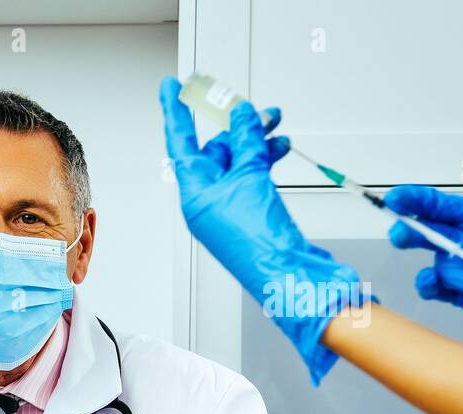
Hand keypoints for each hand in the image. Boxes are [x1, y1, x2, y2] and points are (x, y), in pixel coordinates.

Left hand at [159, 76, 365, 384]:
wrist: (291, 276)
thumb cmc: (262, 243)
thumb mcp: (251, 180)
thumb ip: (246, 143)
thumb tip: (242, 116)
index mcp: (195, 197)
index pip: (180, 146)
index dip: (176, 114)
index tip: (171, 88)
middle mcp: (208, 203)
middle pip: (215, 152)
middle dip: (236, 127)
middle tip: (253, 108)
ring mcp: (231, 209)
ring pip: (239, 162)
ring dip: (256, 140)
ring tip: (276, 123)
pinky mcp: (253, 213)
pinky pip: (254, 176)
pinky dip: (266, 159)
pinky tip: (281, 147)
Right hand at [383, 186, 462, 322]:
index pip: (438, 204)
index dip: (413, 199)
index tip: (394, 199)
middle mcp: (459, 240)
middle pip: (424, 232)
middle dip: (408, 231)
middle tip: (400, 233)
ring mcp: (454, 265)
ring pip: (439, 268)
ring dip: (461, 278)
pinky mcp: (454, 290)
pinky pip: (434, 289)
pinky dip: (431, 288)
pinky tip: (434, 283)